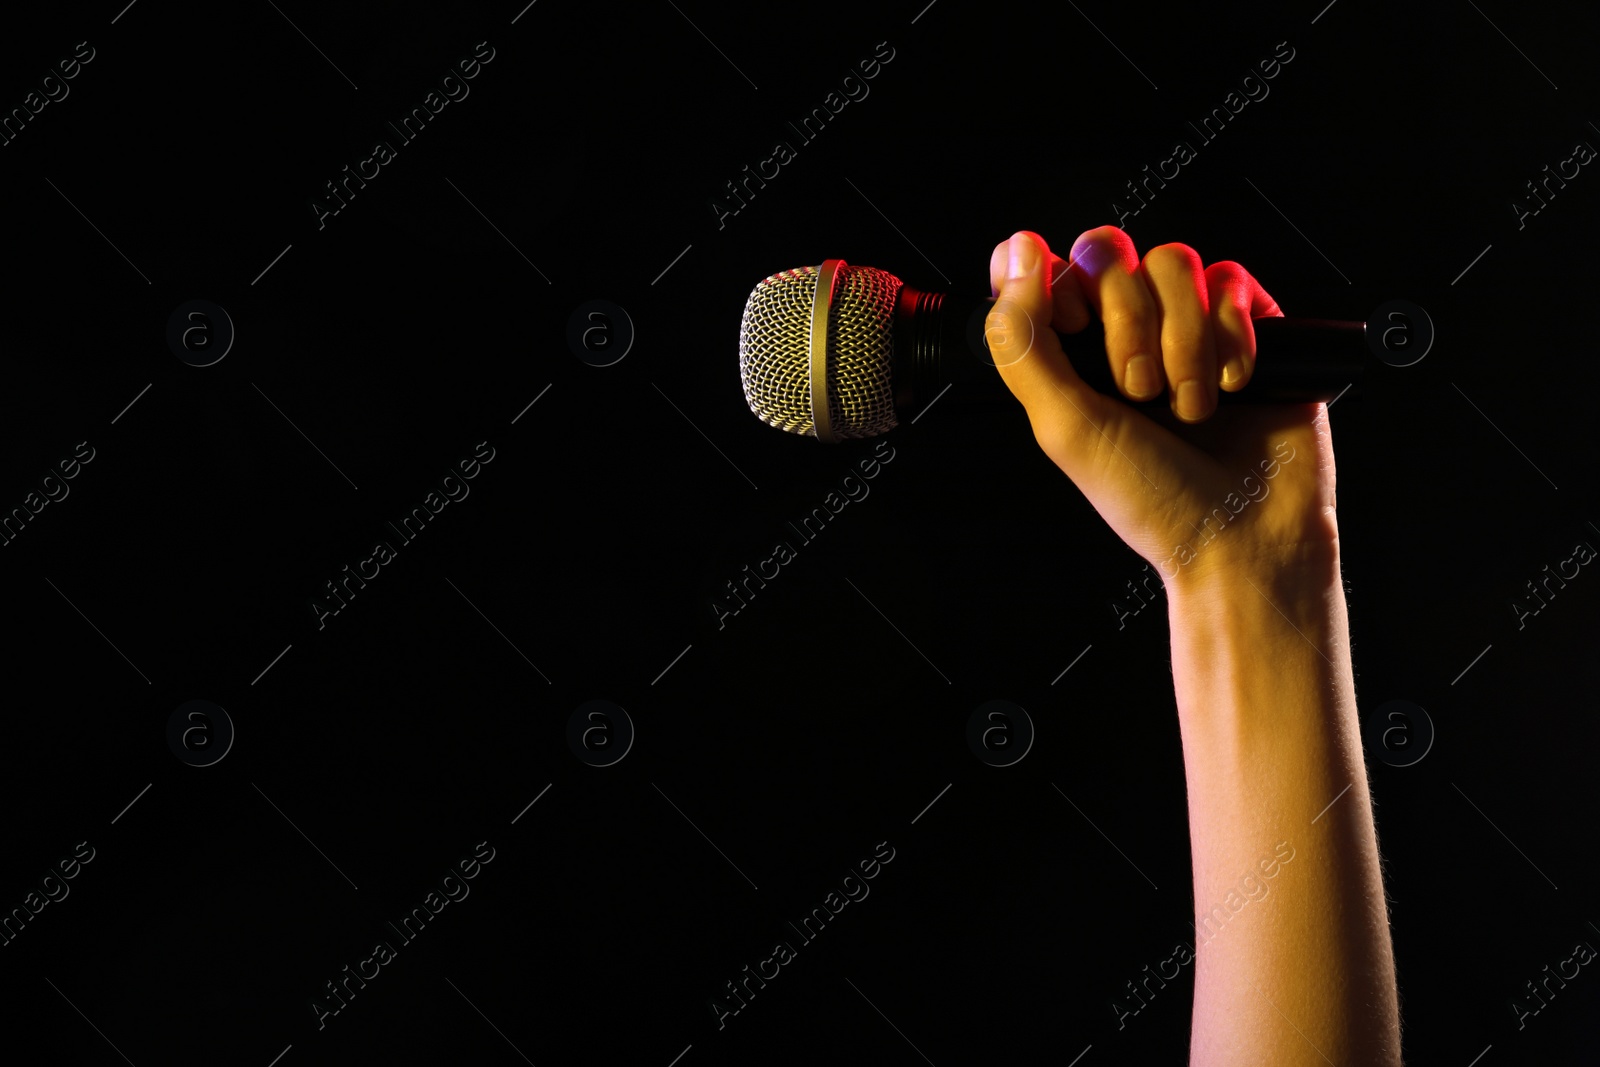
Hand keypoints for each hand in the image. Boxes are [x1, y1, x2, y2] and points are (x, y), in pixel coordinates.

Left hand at [984, 228, 1338, 587]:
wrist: (1242, 535)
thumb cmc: (1152, 498)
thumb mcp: (1062, 425)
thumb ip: (1022, 339)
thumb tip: (1016, 251)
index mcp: (1076, 355)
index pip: (1055, 267)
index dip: (1061, 285)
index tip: (1073, 330)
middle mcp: (1131, 332)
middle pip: (1113, 254)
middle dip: (1127, 323)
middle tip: (1139, 391)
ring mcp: (1192, 326)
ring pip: (1175, 263)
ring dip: (1182, 339)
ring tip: (1191, 406)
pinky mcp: (1252, 327)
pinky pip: (1232, 282)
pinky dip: (1231, 335)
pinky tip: (1235, 386)